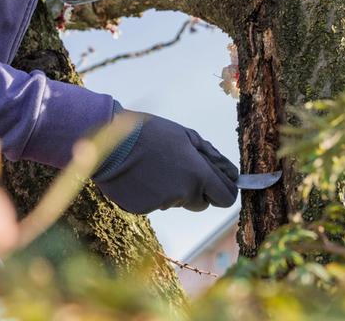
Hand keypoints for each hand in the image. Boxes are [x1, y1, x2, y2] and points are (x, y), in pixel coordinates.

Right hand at [91, 107, 238, 212]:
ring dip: (173, 190)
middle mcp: (184, 194)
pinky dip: (153, 194)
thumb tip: (233, 174)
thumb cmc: (152, 133)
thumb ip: (213, 158)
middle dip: (198, 191)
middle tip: (180, 168)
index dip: (224, 190)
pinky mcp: (143, 210)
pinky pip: (157, 204)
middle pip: (202, 203)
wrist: (111, 143)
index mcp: (198, 175)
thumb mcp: (187, 136)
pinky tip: (142, 175)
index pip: (226, 198)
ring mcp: (163, 204)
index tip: (218, 183)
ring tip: (156, 166)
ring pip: (178, 202)